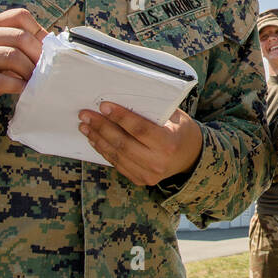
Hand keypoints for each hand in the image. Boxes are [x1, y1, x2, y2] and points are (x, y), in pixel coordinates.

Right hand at [0, 8, 47, 120]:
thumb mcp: (5, 48)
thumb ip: (25, 42)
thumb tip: (56, 45)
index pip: (20, 16)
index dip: (39, 32)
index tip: (46, 49)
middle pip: (20, 37)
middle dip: (38, 54)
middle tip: (46, 68)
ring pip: (12, 56)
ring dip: (30, 71)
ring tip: (35, 79)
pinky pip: (2, 80)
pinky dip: (19, 85)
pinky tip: (23, 88)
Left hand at [79, 103, 202, 185]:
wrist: (191, 157)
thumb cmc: (181, 131)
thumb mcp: (175, 117)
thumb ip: (153, 111)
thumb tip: (124, 99)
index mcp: (169, 143)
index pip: (140, 129)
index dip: (120, 117)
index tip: (104, 106)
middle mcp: (158, 162)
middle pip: (123, 143)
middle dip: (102, 127)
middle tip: (86, 114)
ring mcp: (148, 174)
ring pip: (116, 155)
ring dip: (98, 138)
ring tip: (85, 125)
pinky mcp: (140, 179)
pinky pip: (117, 164)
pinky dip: (103, 150)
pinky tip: (95, 139)